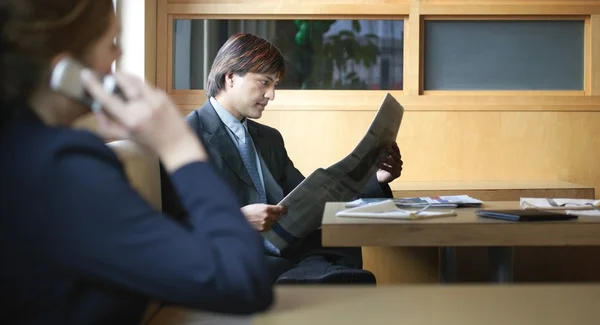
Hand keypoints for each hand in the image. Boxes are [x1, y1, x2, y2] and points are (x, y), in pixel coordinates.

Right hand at [81, 71, 206, 171]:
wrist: (178, 144)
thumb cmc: (150, 144)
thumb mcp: (126, 137)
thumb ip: (107, 125)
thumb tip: (96, 109)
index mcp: (131, 119)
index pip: (108, 98)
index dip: (94, 85)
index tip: (85, 74)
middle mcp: (143, 107)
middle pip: (123, 81)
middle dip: (113, 76)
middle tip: (107, 77)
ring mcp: (156, 99)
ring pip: (135, 79)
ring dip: (125, 78)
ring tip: (119, 81)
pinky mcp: (164, 95)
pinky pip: (146, 85)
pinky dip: (138, 86)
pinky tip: (137, 92)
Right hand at [241, 204, 286, 231]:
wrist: (240, 218)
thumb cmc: (249, 210)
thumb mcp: (259, 206)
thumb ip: (268, 208)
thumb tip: (276, 210)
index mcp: (267, 208)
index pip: (280, 209)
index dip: (284, 210)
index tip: (285, 211)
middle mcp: (267, 216)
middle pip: (278, 217)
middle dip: (276, 216)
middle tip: (272, 215)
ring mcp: (265, 223)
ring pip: (274, 223)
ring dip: (272, 221)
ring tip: (265, 220)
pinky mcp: (262, 229)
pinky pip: (269, 228)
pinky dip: (268, 226)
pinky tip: (262, 223)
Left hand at [376, 142, 402, 183]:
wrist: (380, 178)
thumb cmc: (382, 166)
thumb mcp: (382, 158)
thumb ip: (383, 153)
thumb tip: (379, 145)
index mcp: (397, 157)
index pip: (397, 151)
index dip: (395, 147)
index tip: (392, 142)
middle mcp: (399, 163)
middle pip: (398, 157)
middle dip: (393, 152)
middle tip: (388, 149)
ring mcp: (398, 169)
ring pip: (395, 164)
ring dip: (388, 160)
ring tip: (380, 158)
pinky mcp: (396, 174)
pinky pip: (391, 170)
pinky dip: (385, 167)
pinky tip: (379, 164)